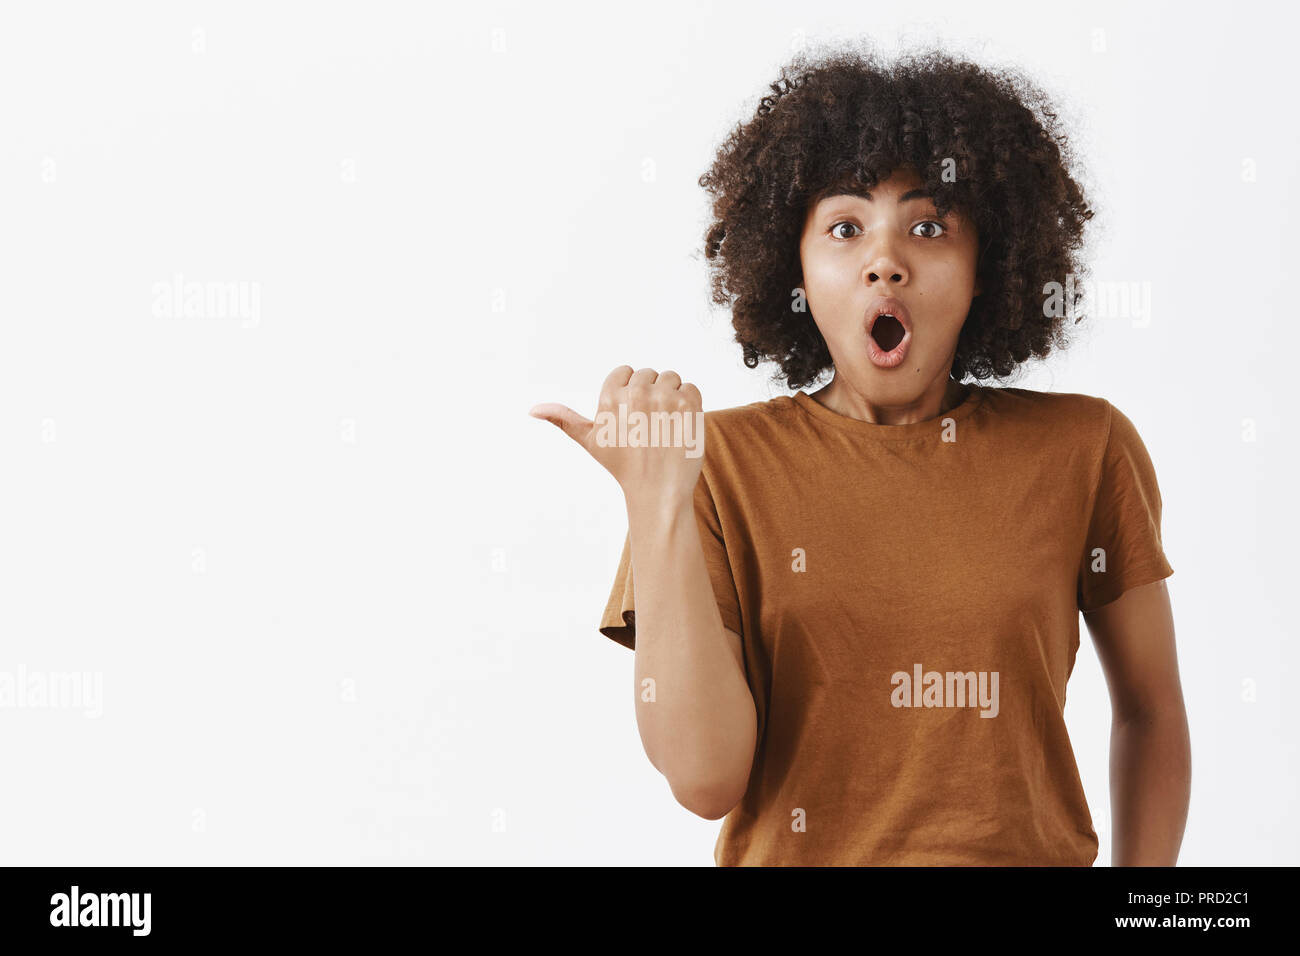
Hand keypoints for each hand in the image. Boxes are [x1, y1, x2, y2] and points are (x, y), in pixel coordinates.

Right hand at [529, 365, 705, 506]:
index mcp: (610, 398)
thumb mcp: (590, 442)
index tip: (631, 417)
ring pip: (671, 377)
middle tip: (649, 426)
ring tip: (665, 425)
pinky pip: (691, 387)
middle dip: (650, 395)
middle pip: (648, 374)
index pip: (624, 373)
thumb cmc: (624, 466)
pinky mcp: (689, 404)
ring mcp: (665, 398)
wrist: (659, 491)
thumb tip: (533, 410)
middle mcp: (636, 394)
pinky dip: (690, 404)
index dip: (629, 393)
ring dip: (671, 397)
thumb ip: (564, 420)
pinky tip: (680, 426)